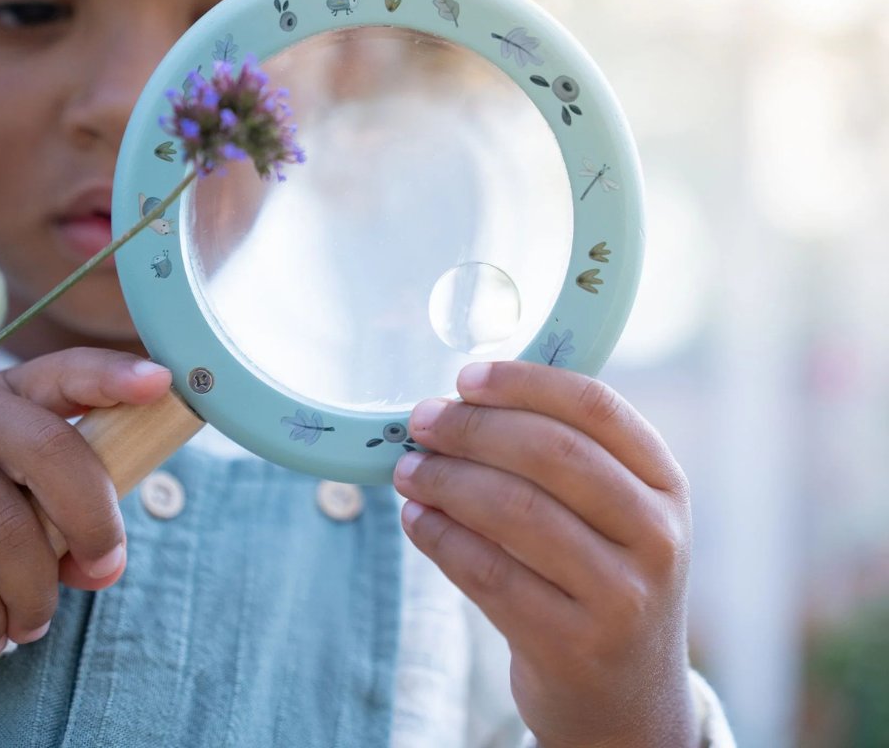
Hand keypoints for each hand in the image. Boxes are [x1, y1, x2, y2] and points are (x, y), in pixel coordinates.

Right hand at [0, 348, 169, 656]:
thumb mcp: (6, 504)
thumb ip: (58, 520)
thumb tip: (105, 565)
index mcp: (6, 397)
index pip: (68, 372)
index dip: (116, 375)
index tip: (161, 383)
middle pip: (54, 452)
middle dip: (93, 521)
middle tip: (103, 569)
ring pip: (8, 526)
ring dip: (31, 593)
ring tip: (29, 625)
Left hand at [393, 361, 696, 747]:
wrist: (627, 697)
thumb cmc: (601, 577)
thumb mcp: (614, 514)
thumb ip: (561, 456)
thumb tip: (458, 403)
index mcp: (665, 483)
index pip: (595, 407)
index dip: (523, 382)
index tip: (465, 377)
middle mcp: (656, 535)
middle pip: (551, 452)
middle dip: (473, 429)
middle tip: (423, 421)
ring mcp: (621, 595)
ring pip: (515, 511)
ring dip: (447, 481)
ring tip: (409, 470)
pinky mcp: (573, 645)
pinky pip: (489, 573)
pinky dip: (441, 537)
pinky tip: (418, 519)